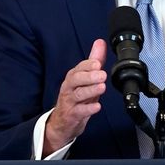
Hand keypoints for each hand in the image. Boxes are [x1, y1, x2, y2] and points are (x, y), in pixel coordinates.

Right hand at [44, 39, 106, 155]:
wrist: (62, 122)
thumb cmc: (75, 97)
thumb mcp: (85, 78)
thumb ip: (93, 60)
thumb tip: (100, 42)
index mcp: (73, 77)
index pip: (79, 68)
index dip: (88, 65)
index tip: (98, 63)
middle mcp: (69, 87)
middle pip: (76, 79)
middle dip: (89, 76)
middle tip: (102, 74)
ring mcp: (70, 101)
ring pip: (78, 94)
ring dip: (90, 90)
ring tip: (102, 87)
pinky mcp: (72, 115)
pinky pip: (79, 111)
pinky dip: (88, 109)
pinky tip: (97, 106)